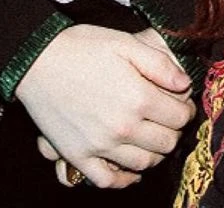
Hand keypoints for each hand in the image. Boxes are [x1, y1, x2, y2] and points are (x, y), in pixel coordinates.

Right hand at [18, 23, 193, 188]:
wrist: (37, 60)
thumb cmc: (82, 47)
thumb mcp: (126, 43)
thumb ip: (160, 64)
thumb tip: (185, 84)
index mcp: (139, 98)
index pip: (179, 117)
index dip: (185, 109)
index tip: (181, 102)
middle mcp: (123, 127)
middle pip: (165, 143)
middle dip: (173, 130)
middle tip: (168, 118)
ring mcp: (100, 146)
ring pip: (143, 164)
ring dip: (154, 153)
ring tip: (151, 137)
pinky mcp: (78, 156)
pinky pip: (107, 180)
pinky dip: (123, 180)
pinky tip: (130, 170)